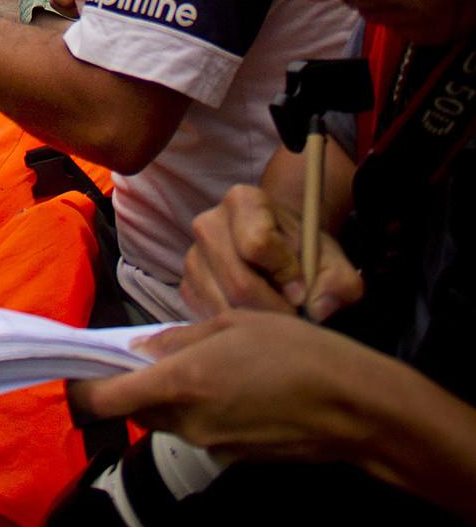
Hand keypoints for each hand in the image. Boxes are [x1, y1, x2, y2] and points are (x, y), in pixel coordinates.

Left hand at [71, 309, 386, 464]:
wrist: (354, 408)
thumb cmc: (296, 352)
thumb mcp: (234, 323)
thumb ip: (180, 340)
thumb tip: (142, 349)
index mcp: (181, 383)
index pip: (104, 401)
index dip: (80, 389)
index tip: (74, 373)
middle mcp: (189, 422)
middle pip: (136, 410)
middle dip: (132, 386)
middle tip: (148, 354)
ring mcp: (212, 445)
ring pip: (168, 420)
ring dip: (169, 396)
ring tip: (205, 363)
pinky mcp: (235, 458)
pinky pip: (201, 429)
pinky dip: (201, 409)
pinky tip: (234, 386)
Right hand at [183, 183, 363, 325]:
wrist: (281, 248)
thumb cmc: (304, 250)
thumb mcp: (332, 260)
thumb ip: (338, 282)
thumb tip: (316, 309)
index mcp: (243, 201)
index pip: (257, 243)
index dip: (285, 273)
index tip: (301, 284)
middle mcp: (209, 223)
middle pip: (239, 283)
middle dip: (273, 309)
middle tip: (293, 313)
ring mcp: (193, 256)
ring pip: (224, 306)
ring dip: (256, 321)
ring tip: (275, 312)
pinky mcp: (187, 285)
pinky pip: (211, 317)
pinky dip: (237, 325)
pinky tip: (256, 315)